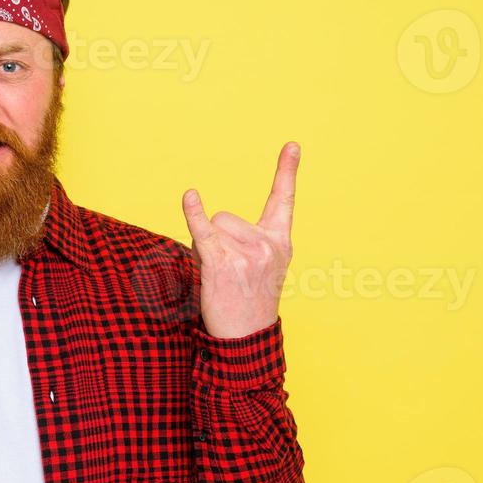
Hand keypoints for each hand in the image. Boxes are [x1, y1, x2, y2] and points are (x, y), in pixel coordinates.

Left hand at [181, 141, 298, 339]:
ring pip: (212, 228)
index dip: (287, 171)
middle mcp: (267, 245)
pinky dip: (193, 215)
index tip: (292, 144)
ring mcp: (246, 255)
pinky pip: (203, 232)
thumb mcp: (261, 267)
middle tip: (228, 272)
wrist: (246, 338)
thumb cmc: (248, 301)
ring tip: (219, 277)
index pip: (283, 200)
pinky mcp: (222, 264)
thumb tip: (207, 220)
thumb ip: (247, 240)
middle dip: (218, 239)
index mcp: (280, 242)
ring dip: (205, 249)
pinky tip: (190, 196)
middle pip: (226, 218)